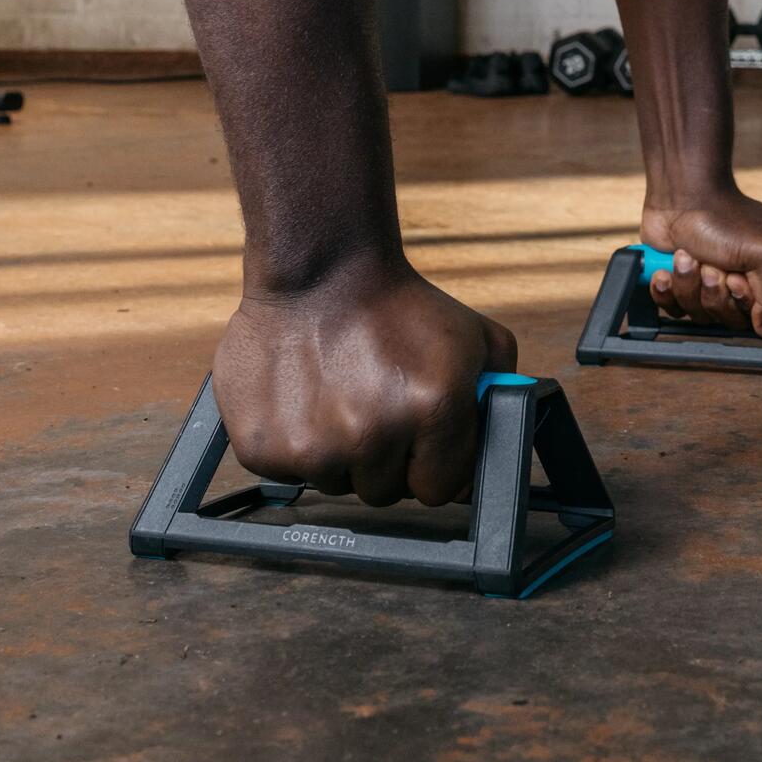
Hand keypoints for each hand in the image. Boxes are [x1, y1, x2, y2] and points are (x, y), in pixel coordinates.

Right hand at [211, 262, 517, 505]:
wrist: (321, 270)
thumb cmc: (399, 306)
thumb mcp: (477, 340)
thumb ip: (498, 400)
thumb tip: (495, 454)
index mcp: (434, 410)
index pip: (440, 489)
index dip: (432, 464)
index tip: (420, 439)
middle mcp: (372, 436)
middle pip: (385, 492)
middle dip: (387, 459)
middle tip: (376, 409)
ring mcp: (313, 446)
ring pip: (336, 483)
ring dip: (341, 453)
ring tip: (340, 397)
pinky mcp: (263, 447)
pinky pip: (290, 473)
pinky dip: (295, 445)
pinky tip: (304, 400)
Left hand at [639, 186, 761, 335]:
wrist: (680, 198)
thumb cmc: (724, 217)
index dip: (748, 302)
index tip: (738, 278)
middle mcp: (749, 282)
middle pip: (734, 320)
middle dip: (716, 293)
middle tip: (712, 264)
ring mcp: (716, 285)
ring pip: (703, 316)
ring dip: (691, 286)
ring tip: (688, 257)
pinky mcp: (686, 286)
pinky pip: (676, 311)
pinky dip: (668, 291)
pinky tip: (667, 270)